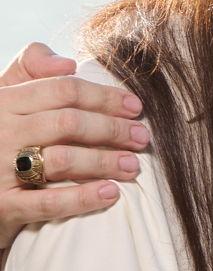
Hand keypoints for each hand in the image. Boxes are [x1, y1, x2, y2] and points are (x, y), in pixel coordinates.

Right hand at [1, 43, 150, 250]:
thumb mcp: (4, 100)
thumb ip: (29, 72)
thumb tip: (68, 64)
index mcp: (2, 102)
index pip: (62, 90)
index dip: (104, 97)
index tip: (135, 107)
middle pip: (68, 123)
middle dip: (112, 129)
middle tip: (142, 138)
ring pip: (62, 159)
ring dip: (105, 161)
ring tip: (133, 166)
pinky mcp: (2, 206)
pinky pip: (48, 202)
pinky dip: (82, 197)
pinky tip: (111, 193)